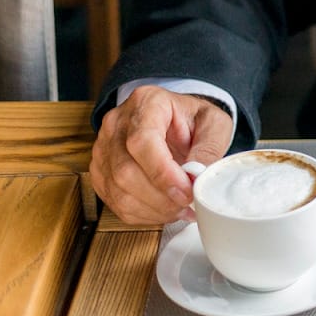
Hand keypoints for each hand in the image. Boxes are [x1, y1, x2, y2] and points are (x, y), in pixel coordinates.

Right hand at [88, 86, 234, 224]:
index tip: (186, 191)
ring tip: (180, 208)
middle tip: (188, 203)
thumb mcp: (214, 124)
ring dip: (152, 208)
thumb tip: (197, 178)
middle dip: (160, 196)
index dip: (163, 173)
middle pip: (125, 170)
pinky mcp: (101, 172)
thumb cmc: (194, 120)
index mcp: (146, 102)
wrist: (177, 121)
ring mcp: (103, 149)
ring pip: (117, 190)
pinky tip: (165, 210)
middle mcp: (116, 124)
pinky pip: (114, 202)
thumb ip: (209, 149)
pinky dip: (142, 213)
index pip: (142, 141)